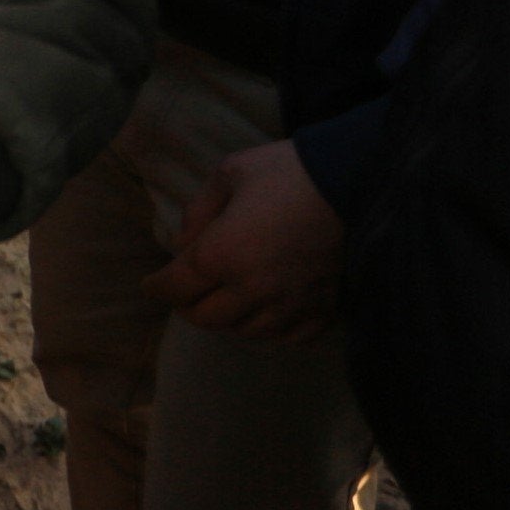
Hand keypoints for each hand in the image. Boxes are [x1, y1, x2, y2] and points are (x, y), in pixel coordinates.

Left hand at [142, 138, 342, 343]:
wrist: (359, 181)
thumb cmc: (289, 171)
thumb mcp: (230, 173)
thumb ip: (199, 211)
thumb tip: (184, 245)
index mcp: (222, 254)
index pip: (176, 287)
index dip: (157, 287)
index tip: (151, 285)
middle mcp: (253, 290)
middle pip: (205, 318)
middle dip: (189, 304)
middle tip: (188, 290)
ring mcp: (289, 306)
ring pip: (243, 332)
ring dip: (227, 318)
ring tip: (226, 298)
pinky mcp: (322, 312)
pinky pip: (286, 338)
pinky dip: (269, 329)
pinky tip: (267, 311)